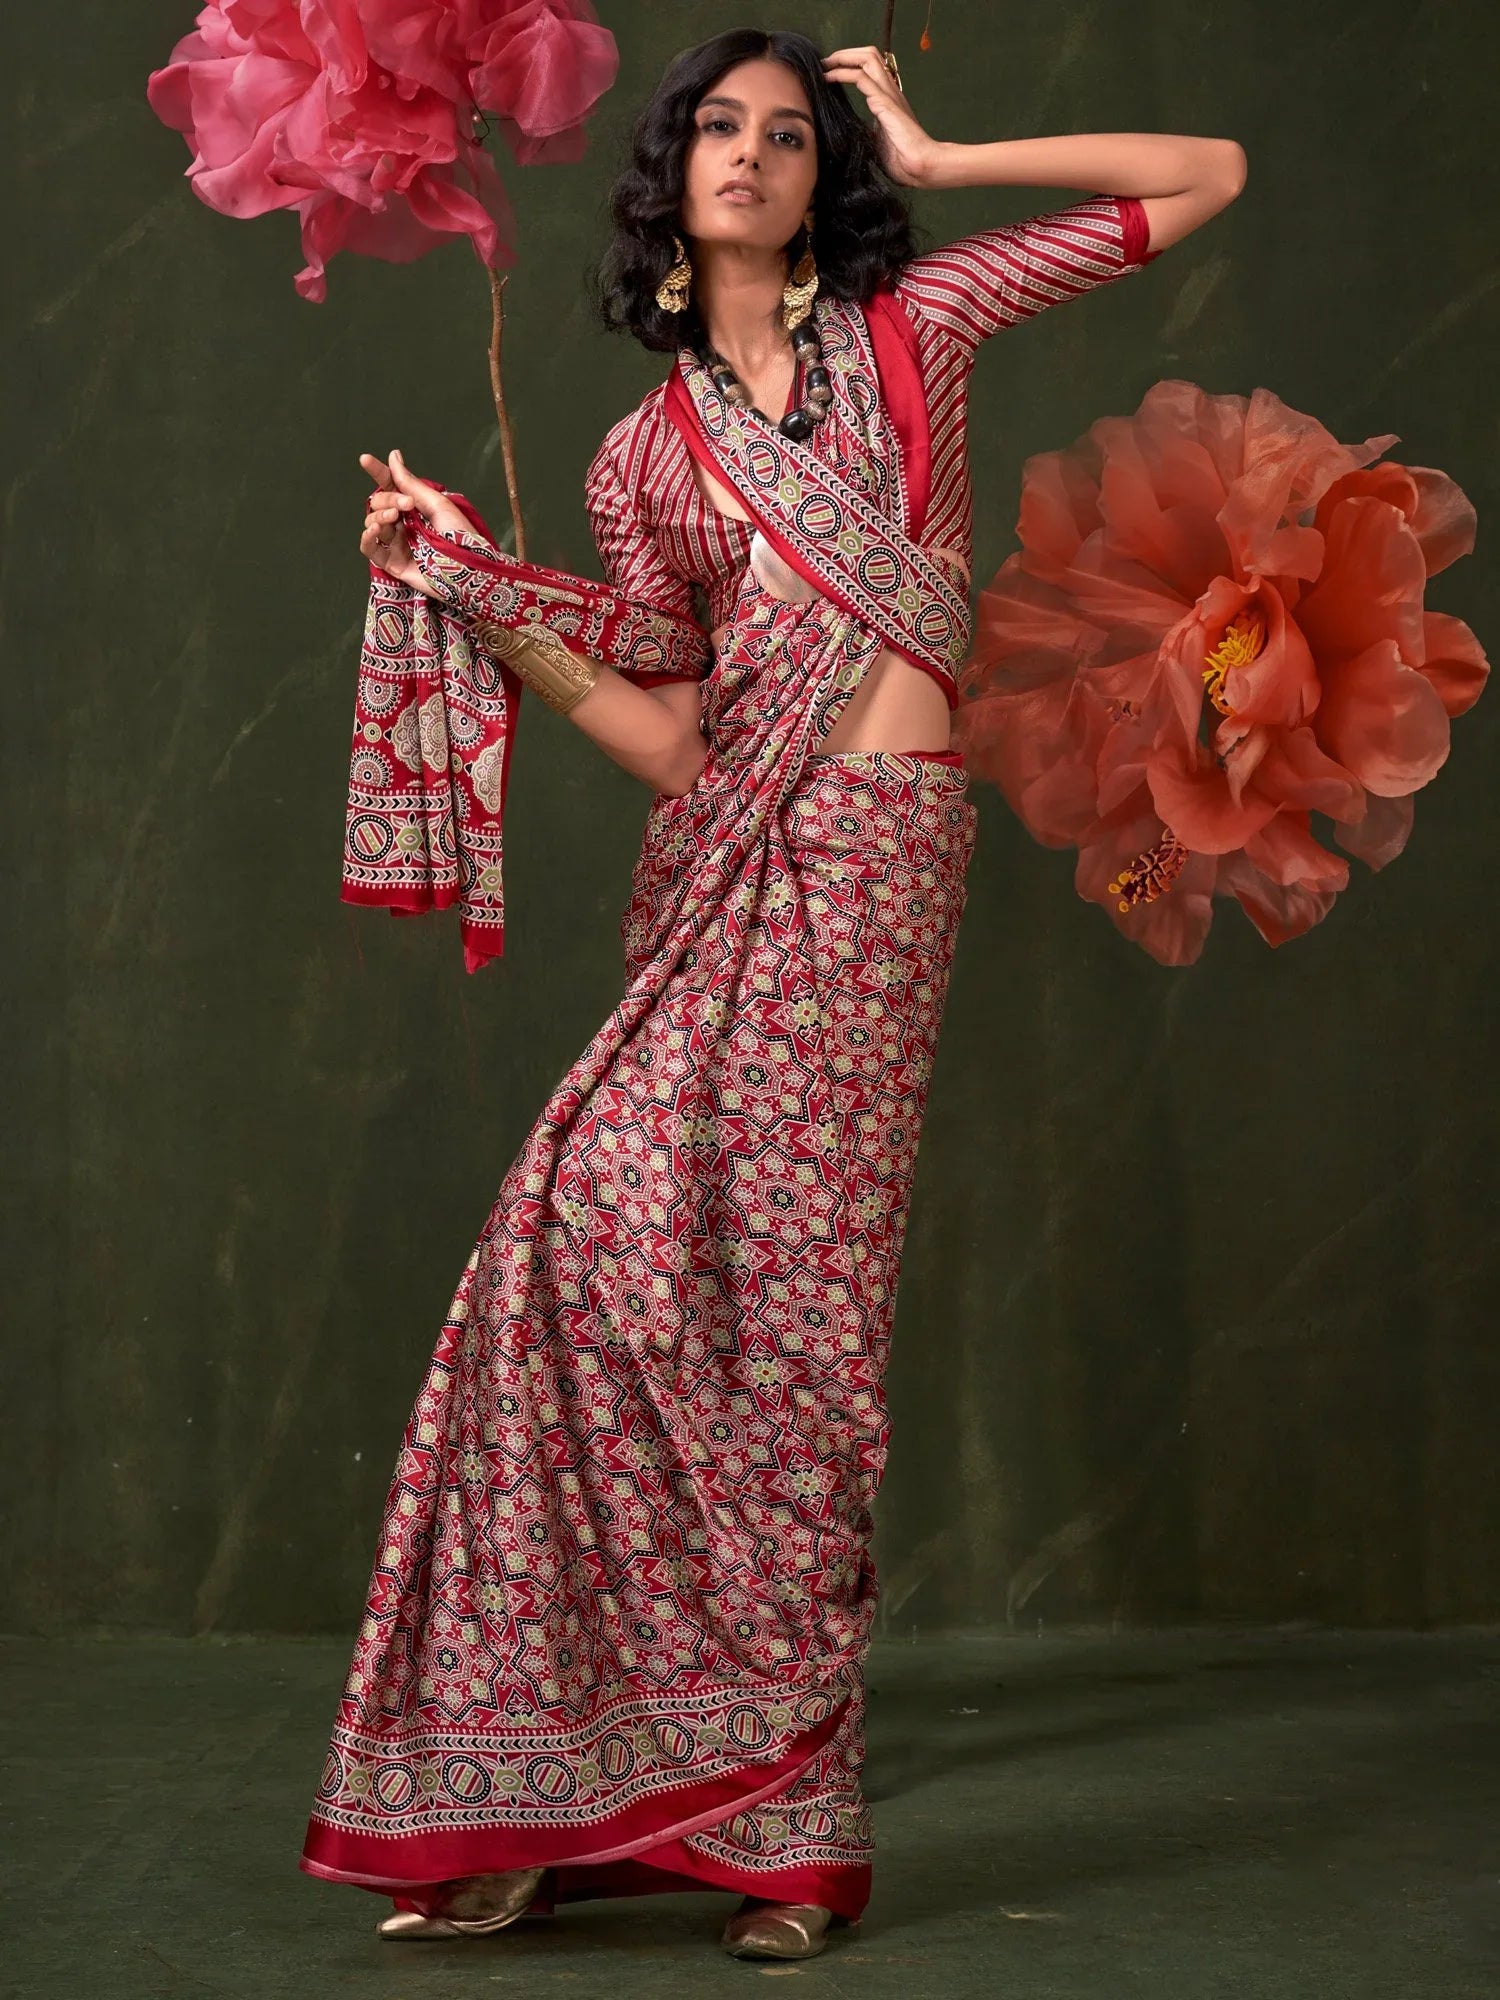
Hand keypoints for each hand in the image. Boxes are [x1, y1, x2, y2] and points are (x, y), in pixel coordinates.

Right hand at [358, 449, 473, 597]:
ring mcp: (397, 543)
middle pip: (380, 503)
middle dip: (389, 500)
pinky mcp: (393, 563)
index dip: (378, 472)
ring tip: (394, 518)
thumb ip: (411, 484)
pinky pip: (369, 548)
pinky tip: (374, 530)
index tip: (365, 459)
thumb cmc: (461, 537)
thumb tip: (393, 456)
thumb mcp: (438, 505)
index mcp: (415, 507)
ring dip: (379, 516)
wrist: (469, 571)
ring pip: (373, 523)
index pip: (391, 486)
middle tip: (407, 505)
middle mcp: (404, 523)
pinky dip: (367, 538)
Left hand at [821, 45, 940, 186]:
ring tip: (825, 65)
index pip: (869, 69)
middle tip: (825, 63)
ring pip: (867, 58)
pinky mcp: (885, 102)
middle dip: (845, 54)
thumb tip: (851, 133)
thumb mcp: (877, 142)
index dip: (849, 65)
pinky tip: (829, 78)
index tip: (828, 73)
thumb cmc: (902, 160)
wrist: (921, 166)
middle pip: (869, 55)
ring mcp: (889, 94)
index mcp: (888, 99)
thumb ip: (866, 131)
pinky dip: (843, 73)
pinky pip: (862, 78)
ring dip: (843, 57)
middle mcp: (890, 90)